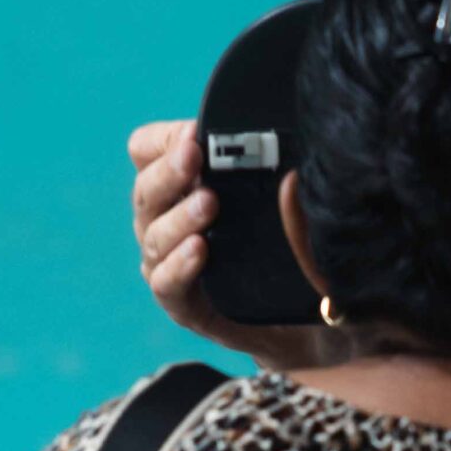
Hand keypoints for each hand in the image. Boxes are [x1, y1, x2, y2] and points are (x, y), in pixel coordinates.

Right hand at [129, 119, 332, 371]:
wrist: (304, 318)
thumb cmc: (286, 244)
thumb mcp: (279, 199)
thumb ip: (269, 171)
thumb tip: (287, 155)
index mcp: (179, 186)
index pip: (146, 150)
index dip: (164, 139)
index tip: (195, 132)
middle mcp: (164, 221)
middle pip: (146, 189)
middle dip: (170, 170)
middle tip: (195, 155)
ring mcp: (168, 263)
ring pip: (154, 235)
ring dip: (180, 216)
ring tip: (209, 203)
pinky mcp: (183, 305)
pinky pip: (165, 283)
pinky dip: (179, 265)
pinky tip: (199, 249)